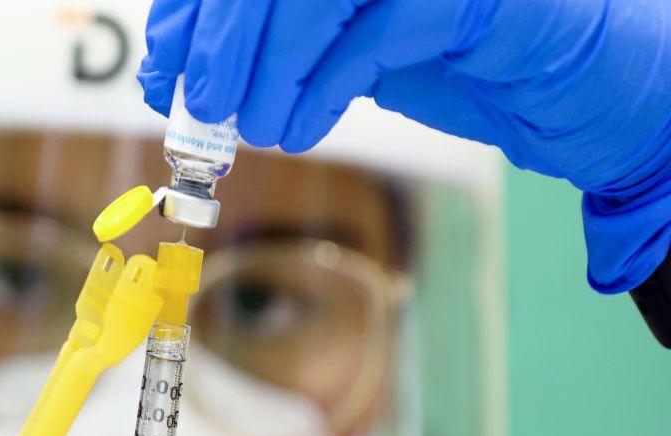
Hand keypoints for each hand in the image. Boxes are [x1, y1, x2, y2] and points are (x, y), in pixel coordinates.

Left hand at [137, 0, 670, 292]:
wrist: (569, 87)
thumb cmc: (453, 58)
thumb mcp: (345, 45)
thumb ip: (281, 45)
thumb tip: (188, 73)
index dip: (191, 13)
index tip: (162, 70)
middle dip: (217, 37)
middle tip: (194, 105)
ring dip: (265, 65)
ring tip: (255, 127)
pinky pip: (373, 33)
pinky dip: (320, 86)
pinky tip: (298, 127)